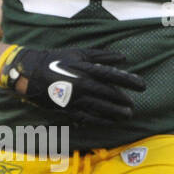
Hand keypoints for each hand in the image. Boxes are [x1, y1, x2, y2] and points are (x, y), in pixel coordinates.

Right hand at [0, 45, 145, 124]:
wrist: (30, 72)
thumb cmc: (56, 60)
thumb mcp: (78, 53)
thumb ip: (101, 56)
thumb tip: (123, 58)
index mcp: (86, 69)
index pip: (114, 76)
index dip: (130, 81)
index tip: (143, 86)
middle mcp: (83, 84)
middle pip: (109, 94)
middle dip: (124, 100)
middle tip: (132, 106)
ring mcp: (75, 98)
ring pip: (101, 108)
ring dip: (116, 112)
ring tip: (127, 116)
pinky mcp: (67, 108)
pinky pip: (87, 116)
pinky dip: (100, 119)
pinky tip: (109, 121)